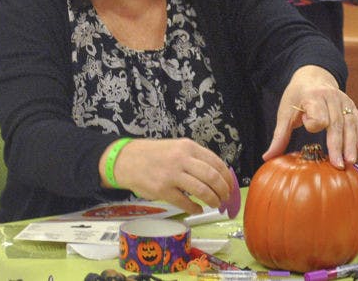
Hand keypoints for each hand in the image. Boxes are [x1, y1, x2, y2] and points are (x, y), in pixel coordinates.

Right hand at [107, 137, 234, 214]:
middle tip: (225, 198)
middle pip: (212, 177)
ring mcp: (172, 175)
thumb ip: (195, 158)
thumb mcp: (177, 147)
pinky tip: (198, 209)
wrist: (127, 160)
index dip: (227, 177)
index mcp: (188, 147)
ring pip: (202, 190)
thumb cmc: (155, 154)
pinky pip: (185, 202)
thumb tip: (217, 174)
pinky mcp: (162, 190)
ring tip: (215, 204)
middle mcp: (182, 159)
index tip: (230, 186)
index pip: (216, 162)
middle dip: (223, 190)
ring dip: (213, 200)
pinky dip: (195, 208)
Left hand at [263, 66, 357, 167]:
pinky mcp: (351, 105)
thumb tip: (267, 158)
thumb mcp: (285, 112)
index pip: (318, 115)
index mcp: (313, 96)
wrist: (313, 76)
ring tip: (350, 161)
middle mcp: (331, 97)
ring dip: (351, 143)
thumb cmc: (297, 96)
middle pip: (336, 123)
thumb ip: (279, 135)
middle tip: (338, 165)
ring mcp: (344, 100)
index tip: (306, 125)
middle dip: (337, 145)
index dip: (313, 123)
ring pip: (350, 123)